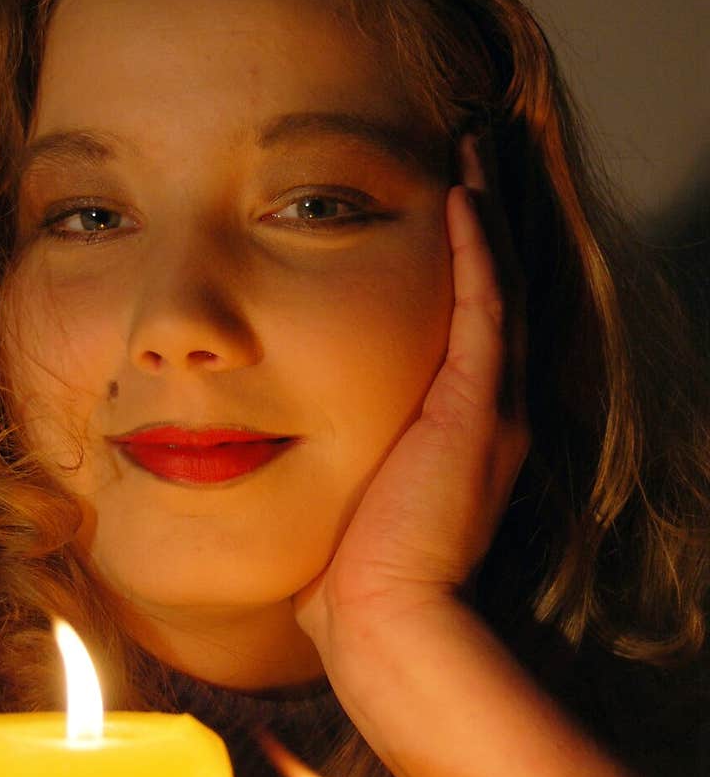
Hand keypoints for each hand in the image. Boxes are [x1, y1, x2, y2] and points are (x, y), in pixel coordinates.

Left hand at [294, 179, 529, 647]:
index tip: (435, 216)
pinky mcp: (477, 408)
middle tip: (467, 161)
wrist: (380, 620)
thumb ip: (331, 470)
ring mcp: (490, 408)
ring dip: (484, 221)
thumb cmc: (348, 579)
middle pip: (493, 295)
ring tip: (470, 156)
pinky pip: (484, 310)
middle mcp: (488, 413)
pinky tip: (461, 199)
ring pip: (498, 288)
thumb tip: (277, 458)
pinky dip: (474, 253)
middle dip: (480, 229)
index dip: (458, 270)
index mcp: (458, 436)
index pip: (467, 331)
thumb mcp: (342, 503)